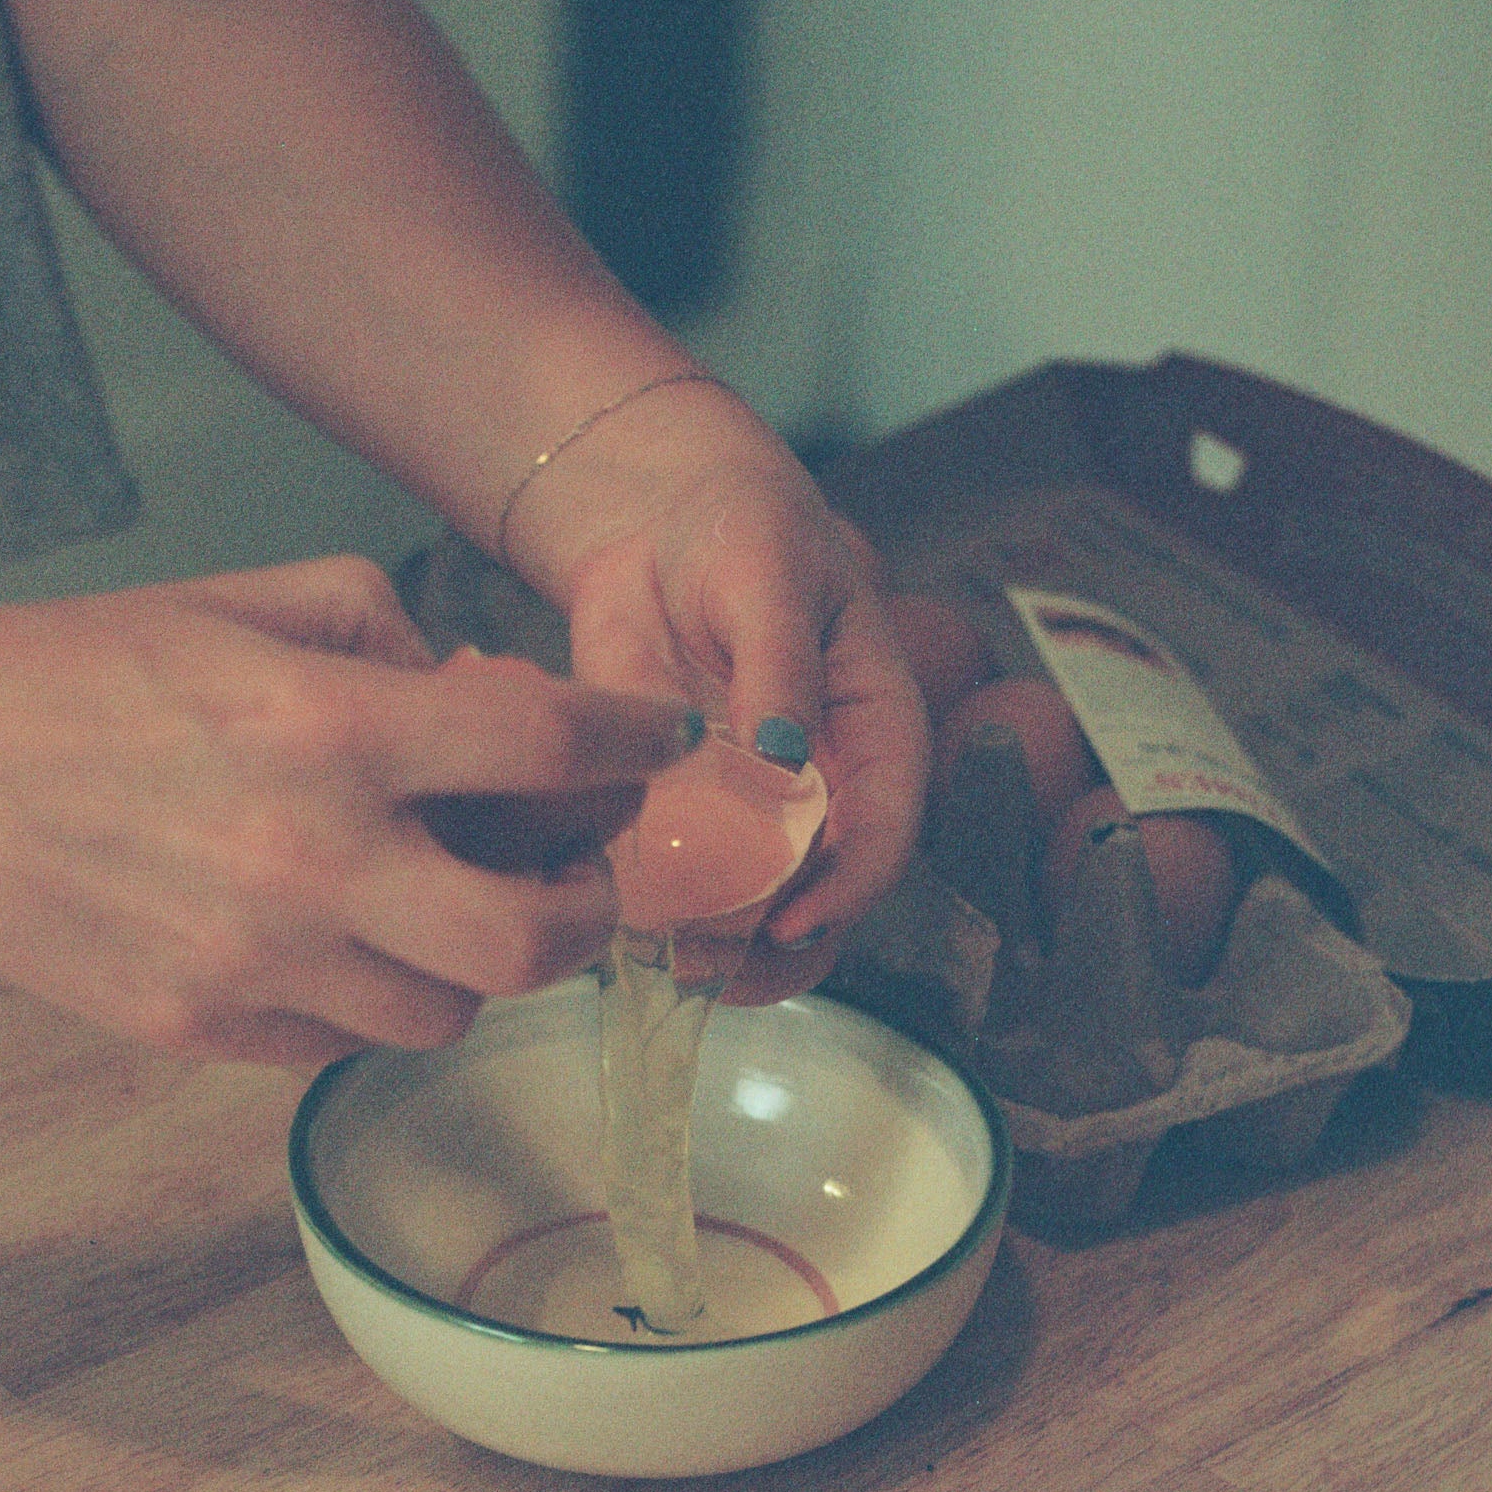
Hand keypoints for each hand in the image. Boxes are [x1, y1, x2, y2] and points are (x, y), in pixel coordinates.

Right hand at [0, 559, 704, 1068]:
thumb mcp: (256, 602)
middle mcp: (311, 861)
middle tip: (575, 878)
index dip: (632, 747)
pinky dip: (370, 998)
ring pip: (446, 1014)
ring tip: (440, 908)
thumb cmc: (93, 670)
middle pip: (534, 940)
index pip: (549, 750)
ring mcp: (259, 963)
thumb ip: (395, 645)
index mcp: (332, 728)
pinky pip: (344, 1043)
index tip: (654, 748)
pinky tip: (339, 939)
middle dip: (584, 909)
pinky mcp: (209, 1031)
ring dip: (473, 965)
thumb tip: (496, 707)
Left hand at [559, 403, 927, 1005]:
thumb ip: (779, 666)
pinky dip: (642, 915)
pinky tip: (605, 918)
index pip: (886, 833)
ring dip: (707, 951)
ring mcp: (749, 813)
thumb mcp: (766, 574)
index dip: (848, 890)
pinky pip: (672, 887)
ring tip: (655, 958)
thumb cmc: (739, 531)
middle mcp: (819, 789)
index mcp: (873, 731)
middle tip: (707, 962)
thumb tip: (783, 759)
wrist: (656, 529)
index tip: (790, 924)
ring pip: (749, 916)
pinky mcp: (680, 816)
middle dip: (771, 950)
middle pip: (821, 900)